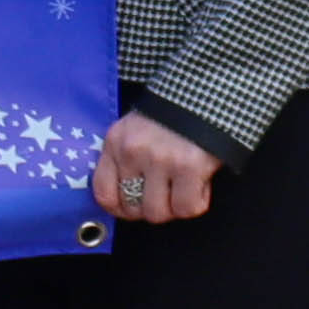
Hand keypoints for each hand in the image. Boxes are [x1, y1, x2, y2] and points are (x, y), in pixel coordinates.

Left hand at [92, 110, 219, 226]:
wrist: (205, 95)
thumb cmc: (168, 117)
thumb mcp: (134, 131)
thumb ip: (124, 159)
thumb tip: (125, 199)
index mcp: (115, 143)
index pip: (103, 193)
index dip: (119, 209)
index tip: (133, 207)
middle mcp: (132, 152)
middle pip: (132, 209)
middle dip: (150, 208)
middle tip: (165, 195)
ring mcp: (160, 160)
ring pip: (159, 213)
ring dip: (173, 208)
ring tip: (183, 189)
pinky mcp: (189, 167)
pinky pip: (187, 208)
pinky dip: (196, 202)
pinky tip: (200, 184)